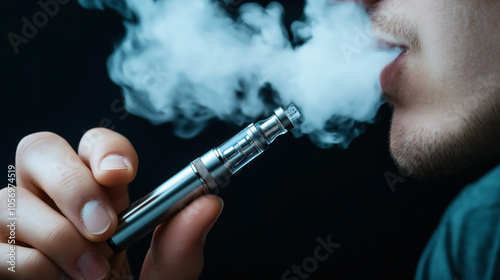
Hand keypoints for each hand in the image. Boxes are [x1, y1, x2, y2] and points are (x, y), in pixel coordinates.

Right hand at [0, 128, 223, 278]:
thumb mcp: (162, 275)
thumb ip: (180, 246)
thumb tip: (209, 204)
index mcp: (100, 193)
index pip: (95, 145)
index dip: (106, 149)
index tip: (122, 174)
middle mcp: (54, 199)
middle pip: (39, 149)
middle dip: (73, 185)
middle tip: (103, 229)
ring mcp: (19, 225)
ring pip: (11, 200)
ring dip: (58, 237)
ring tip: (92, 273)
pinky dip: (30, 265)